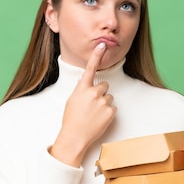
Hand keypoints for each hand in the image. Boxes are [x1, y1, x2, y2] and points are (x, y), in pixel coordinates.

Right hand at [50, 43, 115, 166]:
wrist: (75, 137)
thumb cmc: (71, 119)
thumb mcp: (72, 100)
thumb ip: (80, 89)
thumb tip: (85, 80)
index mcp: (82, 89)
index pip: (90, 69)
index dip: (96, 56)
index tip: (102, 45)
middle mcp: (94, 93)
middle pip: (105, 85)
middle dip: (101, 92)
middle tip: (92, 105)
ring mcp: (103, 102)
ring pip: (109, 97)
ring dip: (104, 103)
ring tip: (94, 114)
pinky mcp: (111, 112)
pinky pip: (113, 108)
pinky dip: (108, 113)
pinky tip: (99, 120)